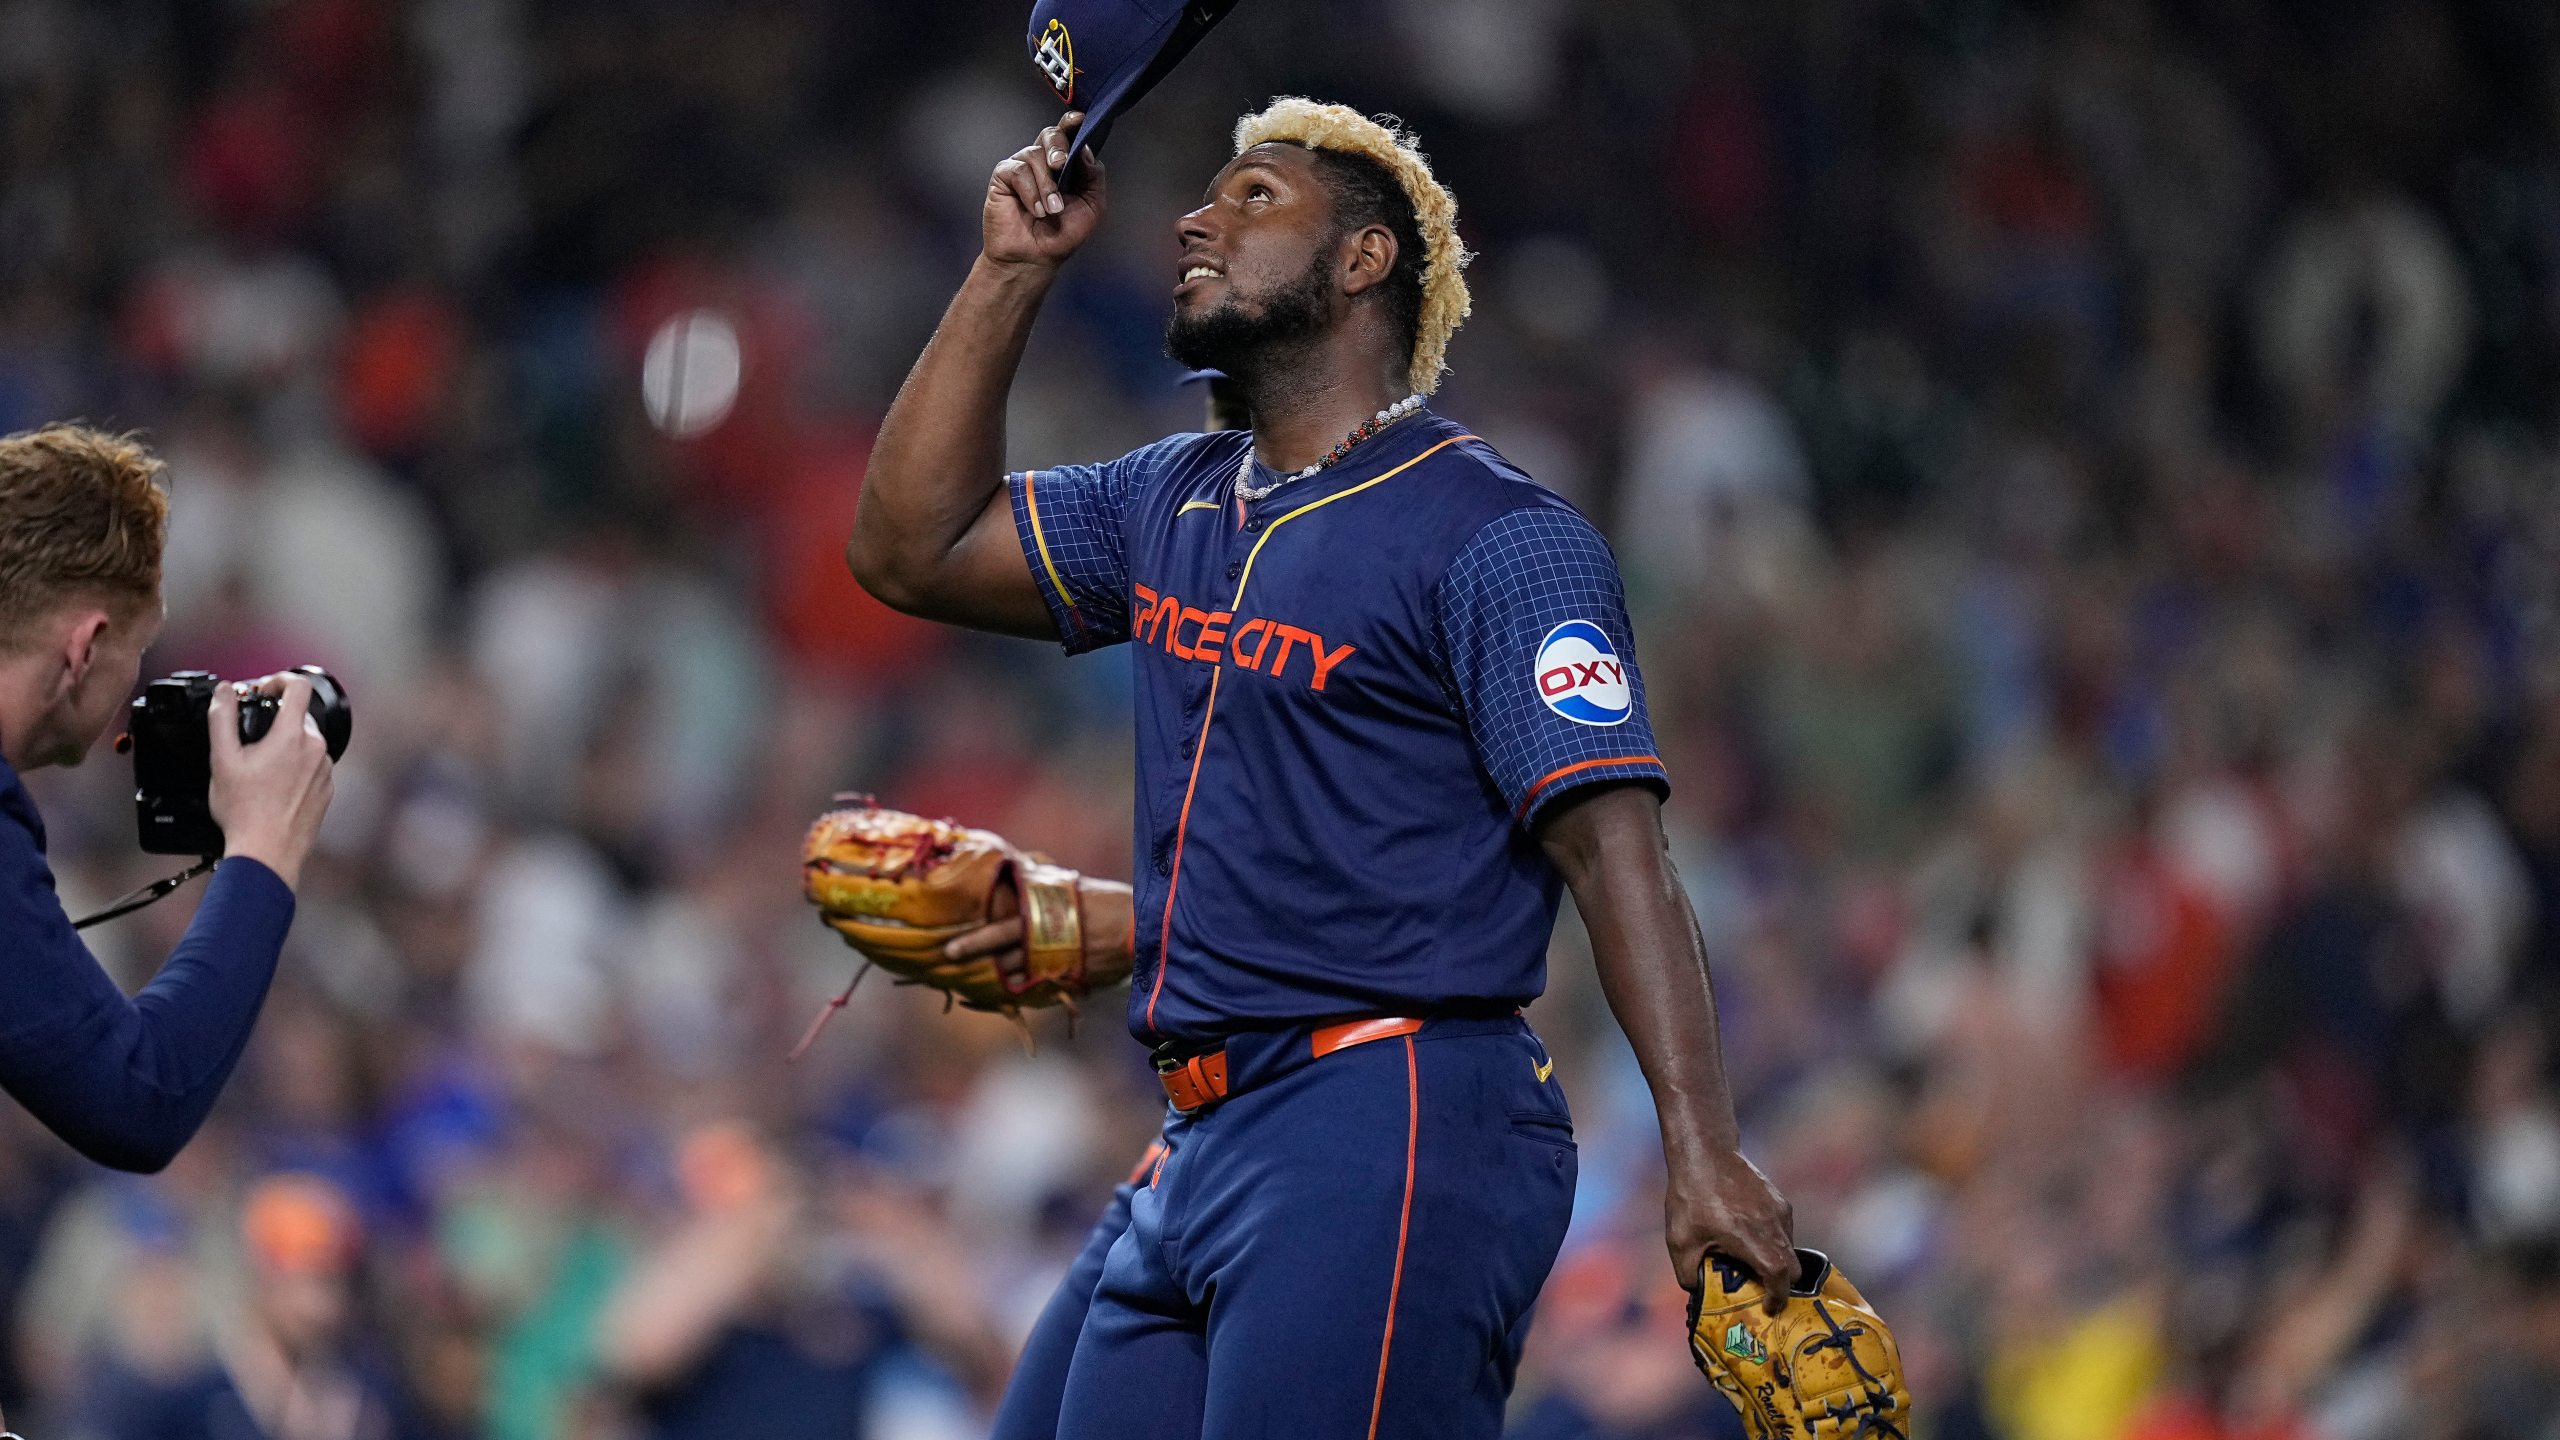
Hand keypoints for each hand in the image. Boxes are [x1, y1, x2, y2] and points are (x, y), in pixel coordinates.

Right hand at [207, 673, 334, 889]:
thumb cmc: (244, 811)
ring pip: (307, 743)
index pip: (298, 687)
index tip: (263, 691)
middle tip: (250, 734)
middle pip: (300, 716)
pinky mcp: (327, 790)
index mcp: (293, 736)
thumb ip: (221, 718)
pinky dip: (295, 766)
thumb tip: (224, 692)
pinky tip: (273, 785)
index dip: (279, 680)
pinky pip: (313, 766)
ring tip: (259, 766)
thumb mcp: (222, 759)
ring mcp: (326, 771)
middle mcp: (317, 750)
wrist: (268, 853)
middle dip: (276, 718)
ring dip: (286, 744)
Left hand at [942, 877, 1133, 989]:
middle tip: (948, 954)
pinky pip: (1038, 988)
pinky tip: (1009, 991)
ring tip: (976, 979)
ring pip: (1017, 973)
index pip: (1001, 926)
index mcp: (1044, 912)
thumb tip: (1022, 881)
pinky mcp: (1068, 979)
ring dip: (997, 977)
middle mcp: (1045, 936)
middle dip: (974, 949)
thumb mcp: (1073, 890)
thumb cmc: (1107, 904)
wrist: (1139, 928)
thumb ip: (1044, 893)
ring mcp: (1056, 960)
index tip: (950, 945)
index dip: (975, 937)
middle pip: (1002, 947)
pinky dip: (1022, 990)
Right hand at [983, 112, 1107, 270]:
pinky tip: (1036, 210)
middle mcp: (1043, 161)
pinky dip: (1030, 191)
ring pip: (1035, 155)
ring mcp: (1022, 167)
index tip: (1079, 119)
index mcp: (1065, 164)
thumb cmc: (1063, 234)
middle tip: (1060, 165)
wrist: (1035, 258)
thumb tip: (1084, 149)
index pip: (1068, 135)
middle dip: (1058, 147)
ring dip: (1047, 185)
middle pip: (1050, 135)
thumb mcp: (1092, 205)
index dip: (1072, 123)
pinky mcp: (1003, 177)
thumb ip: (1093, 175)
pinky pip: (1018, 171)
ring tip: (1051, 210)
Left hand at [1667, 1146, 1797, 1311]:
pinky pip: (1784, 1230)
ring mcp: (1779, 1211)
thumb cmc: (1690, 1197)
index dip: (1778, 1296)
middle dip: (1781, 1284)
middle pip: (1792, 1267)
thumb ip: (1689, 1274)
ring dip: (1776, 1261)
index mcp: (1749, 1237)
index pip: (1779, 1274)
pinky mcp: (1779, 1200)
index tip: (1769, 1308)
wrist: (1705, 1151)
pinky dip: (1774, 1242)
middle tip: (1761, 1292)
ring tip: (1749, 1262)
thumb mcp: (1679, 1241)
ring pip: (1790, 1248)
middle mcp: (1771, 1225)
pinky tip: (1748, 1237)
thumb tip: (1699, 1294)